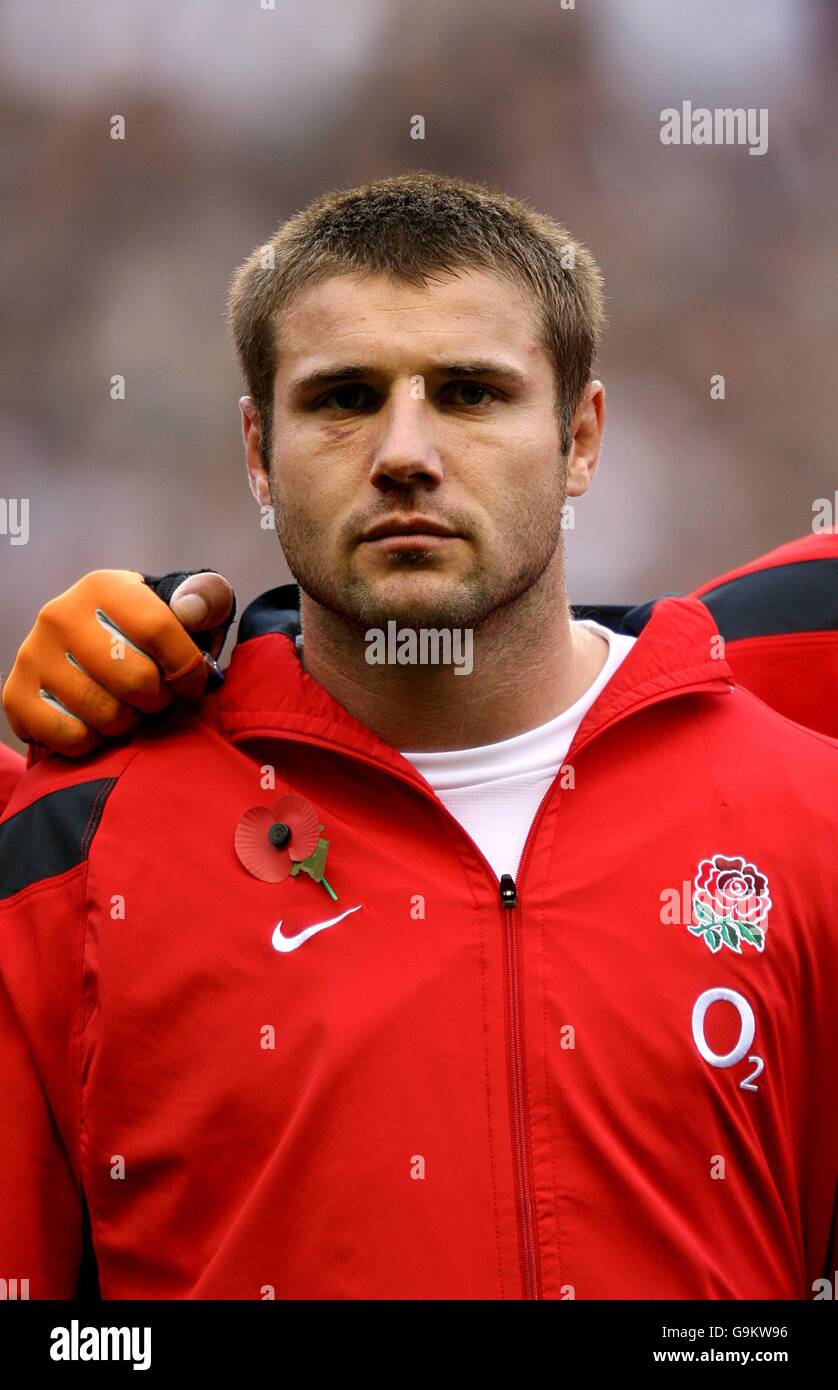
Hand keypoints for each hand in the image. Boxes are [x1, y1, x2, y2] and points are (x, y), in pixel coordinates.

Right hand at [2, 569, 234, 755]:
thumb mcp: (179, 607)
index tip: (191, 683)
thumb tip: (193, 610)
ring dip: (128, 723)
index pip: (160, 630)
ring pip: (105, 713)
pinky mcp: (15, 694)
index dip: (187, 667)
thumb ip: (204, 600)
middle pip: (134, 679)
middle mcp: (61, 614)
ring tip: (127, 708)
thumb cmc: (142, 634)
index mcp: (105, 587)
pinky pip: (71, 737)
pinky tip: (96, 724)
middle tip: (155, 697)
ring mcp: (32, 654)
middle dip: (158, 699)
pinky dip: (93, 742)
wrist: (83, 653)